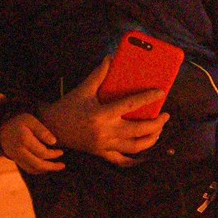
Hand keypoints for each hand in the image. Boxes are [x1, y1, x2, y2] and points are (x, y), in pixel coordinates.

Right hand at [0, 113, 63, 173]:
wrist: (1, 128)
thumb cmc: (19, 122)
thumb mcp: (30, 120)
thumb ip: (42, 130)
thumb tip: (54, 142)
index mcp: (24, 140)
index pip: (42, 153)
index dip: (53, 154)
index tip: (61, 152)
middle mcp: (19, 151)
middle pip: (38, 164)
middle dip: (52, 166)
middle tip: (62, 165)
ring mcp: (16, 157)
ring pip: (32, 169)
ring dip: (46, 170)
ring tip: (57, 167)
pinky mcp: (15, 160)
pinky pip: (27, 168)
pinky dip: (38, 170)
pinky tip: (46, 167)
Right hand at [38, 55, 169, 165]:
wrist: (50, 128)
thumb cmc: (68, 107)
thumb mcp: (83, 90)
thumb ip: (98, 74)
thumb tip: (110, 58)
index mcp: (101, 114)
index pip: (130, 105)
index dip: (147, 98)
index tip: (160, 93)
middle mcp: (105, 131)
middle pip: (138, 130)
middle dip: (156, 124)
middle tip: (166, 116)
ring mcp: (104, 145)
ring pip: (134, 147)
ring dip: (150, 140)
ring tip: (159, 130)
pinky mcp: (101, 152)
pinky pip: (121, 159)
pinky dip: (134, 158)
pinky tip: (145, 151)